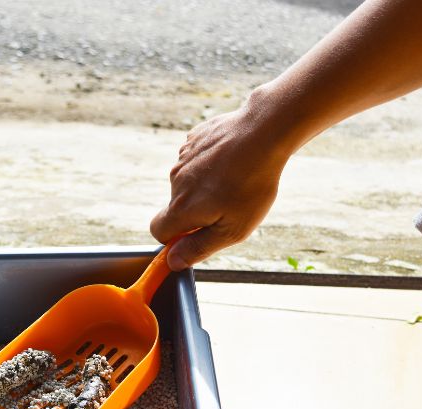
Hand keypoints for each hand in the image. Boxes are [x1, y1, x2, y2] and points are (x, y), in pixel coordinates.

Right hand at [150, 98, 292, 269]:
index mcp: (180, 208)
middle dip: (195, 211)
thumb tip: (173, 262)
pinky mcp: (193, 139)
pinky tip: (232, 159)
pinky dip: (209, 163)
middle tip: (229, 205)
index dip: (175, 238)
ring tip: (235, 179)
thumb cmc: (251, 185)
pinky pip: (195, 159)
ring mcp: (182, 158)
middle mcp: (174, 183)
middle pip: (176, 206)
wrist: (263, 132)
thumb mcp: (232, 230)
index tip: (198, 234)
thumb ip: (198, 248)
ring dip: (203, 186)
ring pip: (186, 182)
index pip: (158, 231)